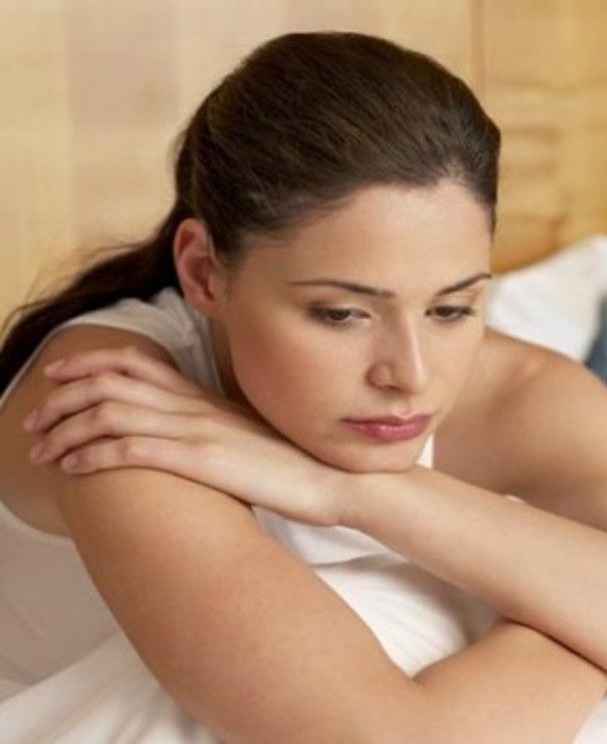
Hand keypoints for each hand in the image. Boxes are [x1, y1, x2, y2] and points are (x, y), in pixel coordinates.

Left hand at [24, 346, 345, 525]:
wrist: (335, 478)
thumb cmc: (296, 464)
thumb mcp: (249, 436)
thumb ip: (214, 428)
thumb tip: (188, 437)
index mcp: (206, 397)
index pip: (137, 364)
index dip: (89, 364)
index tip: (58, 377)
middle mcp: (196, 406)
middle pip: (113, 383)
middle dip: (62, 397)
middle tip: (34, 419)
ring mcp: (198, 430)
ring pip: (112, 413)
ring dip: (67, 430)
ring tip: (41, 450)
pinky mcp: (202, 459)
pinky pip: (133, 448)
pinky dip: (94, 455)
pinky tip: (73, 468)